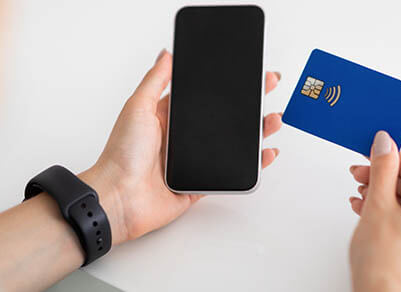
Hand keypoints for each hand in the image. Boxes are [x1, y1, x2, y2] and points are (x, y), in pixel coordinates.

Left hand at [79, 50, 282, 244]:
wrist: (120, 198)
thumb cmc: (122, 155)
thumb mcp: (137, 107)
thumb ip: (155, 81)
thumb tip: (167, 54)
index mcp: (169, 117)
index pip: (204, 96)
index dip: (225, 85)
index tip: (244, 73)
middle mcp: (183, 139)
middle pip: (224, 118)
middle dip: (249, 104)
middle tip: (267, 88)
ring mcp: (194, 161)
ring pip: (233, 145)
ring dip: (256, 132)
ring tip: (272, 119)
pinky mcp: (200, 182)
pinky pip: (232, 173)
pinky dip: (251, 165)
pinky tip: (264, 154)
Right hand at [348, 131, 400, 291]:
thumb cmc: (383, 262)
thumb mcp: (378, 203)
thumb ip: (382, 169)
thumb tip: (385, 144)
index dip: (391, 157)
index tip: (373, 152)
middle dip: (383, 179)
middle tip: (361, 174)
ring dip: (383, 197)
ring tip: (360, 196)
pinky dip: (390, 216)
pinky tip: (368, 213)